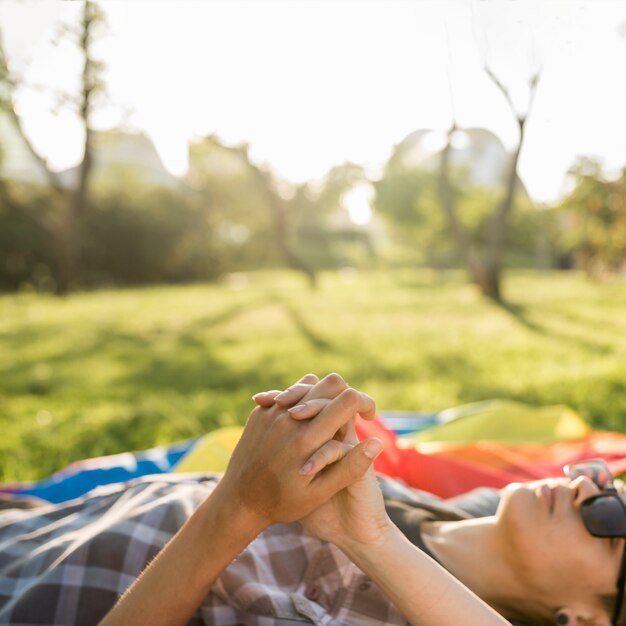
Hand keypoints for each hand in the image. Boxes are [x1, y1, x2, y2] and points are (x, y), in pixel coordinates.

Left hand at [216, 374, 380, 532]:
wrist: (237, 501)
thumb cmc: (283, 503)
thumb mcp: (319, 494)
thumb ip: (350, 468)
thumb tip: (377, 443)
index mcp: (309, 439)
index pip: (347, 400)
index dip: (365, 402)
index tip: (369, 415)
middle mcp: (290, 418)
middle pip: (330, 383)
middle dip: (346, 393)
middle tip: (351, 412)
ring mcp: (272, 412)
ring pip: (308, 382)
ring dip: (323, 395)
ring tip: (327, 416)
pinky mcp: (260, 411)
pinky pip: (287, 393)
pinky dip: (301, 400)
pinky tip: (303, 419)